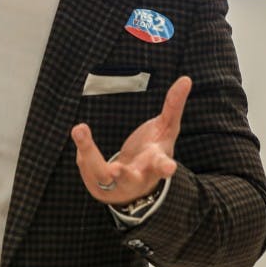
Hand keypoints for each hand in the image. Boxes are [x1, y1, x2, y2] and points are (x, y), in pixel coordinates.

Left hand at [71, 75, 191, 205]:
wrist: (133, 188)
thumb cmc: (152, 153)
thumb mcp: (166, 129)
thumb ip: (174, 106)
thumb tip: (186, 78)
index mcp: (155, 163)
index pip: (162, 166)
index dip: (166, 167)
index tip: (169, 168)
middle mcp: (136, 176)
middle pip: (130, 177)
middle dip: (123, 174)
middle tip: (115, 170)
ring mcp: (114, 182)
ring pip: (100, 172)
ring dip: (89, 153)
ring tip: (79, 129)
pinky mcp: (96, 181)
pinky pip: (86, 164)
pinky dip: (83, 148)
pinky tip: (80, 133)